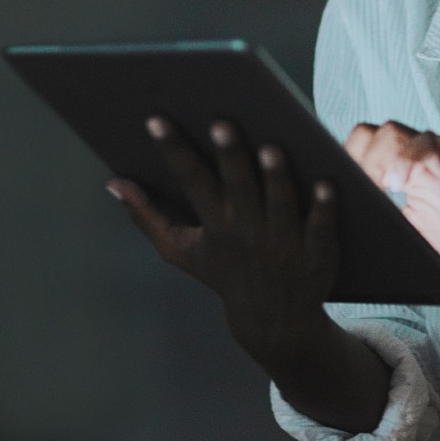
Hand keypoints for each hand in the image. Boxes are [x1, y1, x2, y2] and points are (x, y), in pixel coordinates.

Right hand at [107, 116, 338, 369]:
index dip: (172, 150)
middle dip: (229, 157)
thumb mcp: (181, 250)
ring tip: (271, 147)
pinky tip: (326, 181)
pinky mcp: (318, 251)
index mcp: (214, 226)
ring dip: (276, 179)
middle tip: (221, 122)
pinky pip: (322, 226)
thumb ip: (146, 216)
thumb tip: (113, 183)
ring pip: (280, 204)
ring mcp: (284, 243)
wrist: (275, 321)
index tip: (155, 119)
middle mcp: (247, 232)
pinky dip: (324, 207)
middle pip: (238, 188)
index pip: (190, 181)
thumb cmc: (225, 272)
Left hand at [343, 121, 439, 284]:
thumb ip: (375, 216)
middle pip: (366, 133)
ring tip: (379, 189)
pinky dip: (403, 163)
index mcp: (398, 167)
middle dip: (353, 158)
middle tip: (357, 190)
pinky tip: (396, 186)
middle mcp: (413, 155)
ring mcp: (434, 154)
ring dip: (376, 159)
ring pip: (390, 132)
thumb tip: (329, 221)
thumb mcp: (403, 233)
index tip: (329, 181)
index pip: (357, 147)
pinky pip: (422, 146)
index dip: (341, 160)